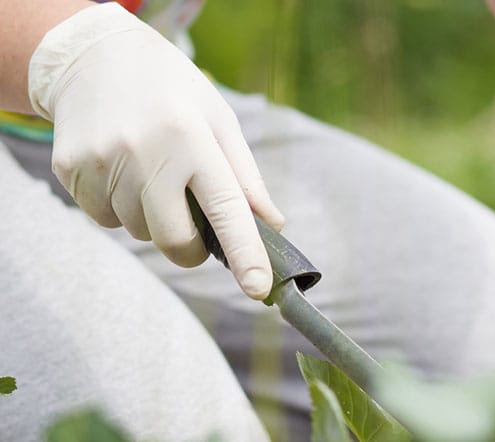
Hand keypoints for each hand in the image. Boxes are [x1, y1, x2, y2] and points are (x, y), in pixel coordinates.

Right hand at [28, 3, 284, 298]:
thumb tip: (272, 224)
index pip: (226, 209)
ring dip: (153, 218)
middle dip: (191, 249)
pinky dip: (119, 208)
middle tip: (196, 231)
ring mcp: (103, 162)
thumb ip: (246, 176)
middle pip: (174, 240)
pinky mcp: (71, 169)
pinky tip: (122, 170)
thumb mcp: (219, 120)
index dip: (244, 254)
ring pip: (138, 231)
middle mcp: (147, 152)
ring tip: (152, 172)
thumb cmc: (173, 92)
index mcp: (193, 139)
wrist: (96, 57)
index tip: (258, 290)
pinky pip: (104, 218)